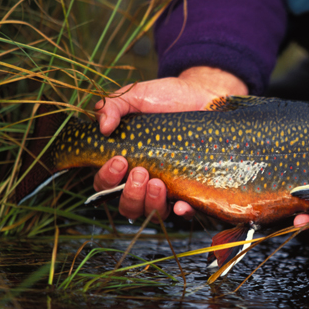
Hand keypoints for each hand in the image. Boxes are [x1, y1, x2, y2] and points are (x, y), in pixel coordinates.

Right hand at [93, 67, 247, 220]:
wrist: (205, 96)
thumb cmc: (168, 98)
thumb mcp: (136, 96)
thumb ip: (112, 105)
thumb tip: (103, 126)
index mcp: (126, 161)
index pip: (106, 184)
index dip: (107, 179)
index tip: (119, 160)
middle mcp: (145, 179)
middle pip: (128, 205)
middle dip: (130, 193)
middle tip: (140, 172)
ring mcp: (169, 186)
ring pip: (152, 212)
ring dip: (150, 203)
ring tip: (157, 182)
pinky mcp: (192, 188)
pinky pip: (185, 212)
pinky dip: (181, 213)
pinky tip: (181, 205)